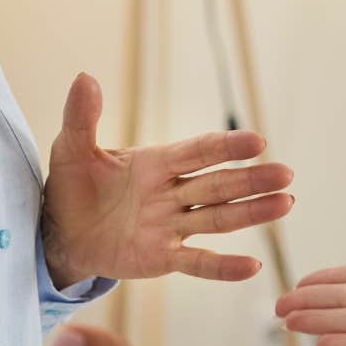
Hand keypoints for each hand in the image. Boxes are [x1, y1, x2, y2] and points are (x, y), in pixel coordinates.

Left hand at [41, 73, 295, 286]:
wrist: (59, 232)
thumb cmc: (70, 186)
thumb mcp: (71, 148)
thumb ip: (82, 117)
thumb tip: (85, 78)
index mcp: (155, 162)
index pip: (197, 151)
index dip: (226, 147)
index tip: (257, 141)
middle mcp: (170, 192)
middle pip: (218, 184)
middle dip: (251, 179)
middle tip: (286, 174)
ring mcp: (169, 226)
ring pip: (218, 218)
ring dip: (251, 213)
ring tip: (286, 204)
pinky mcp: (162, 257)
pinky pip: (197, 262)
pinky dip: (223, 266)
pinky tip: (253, 267)